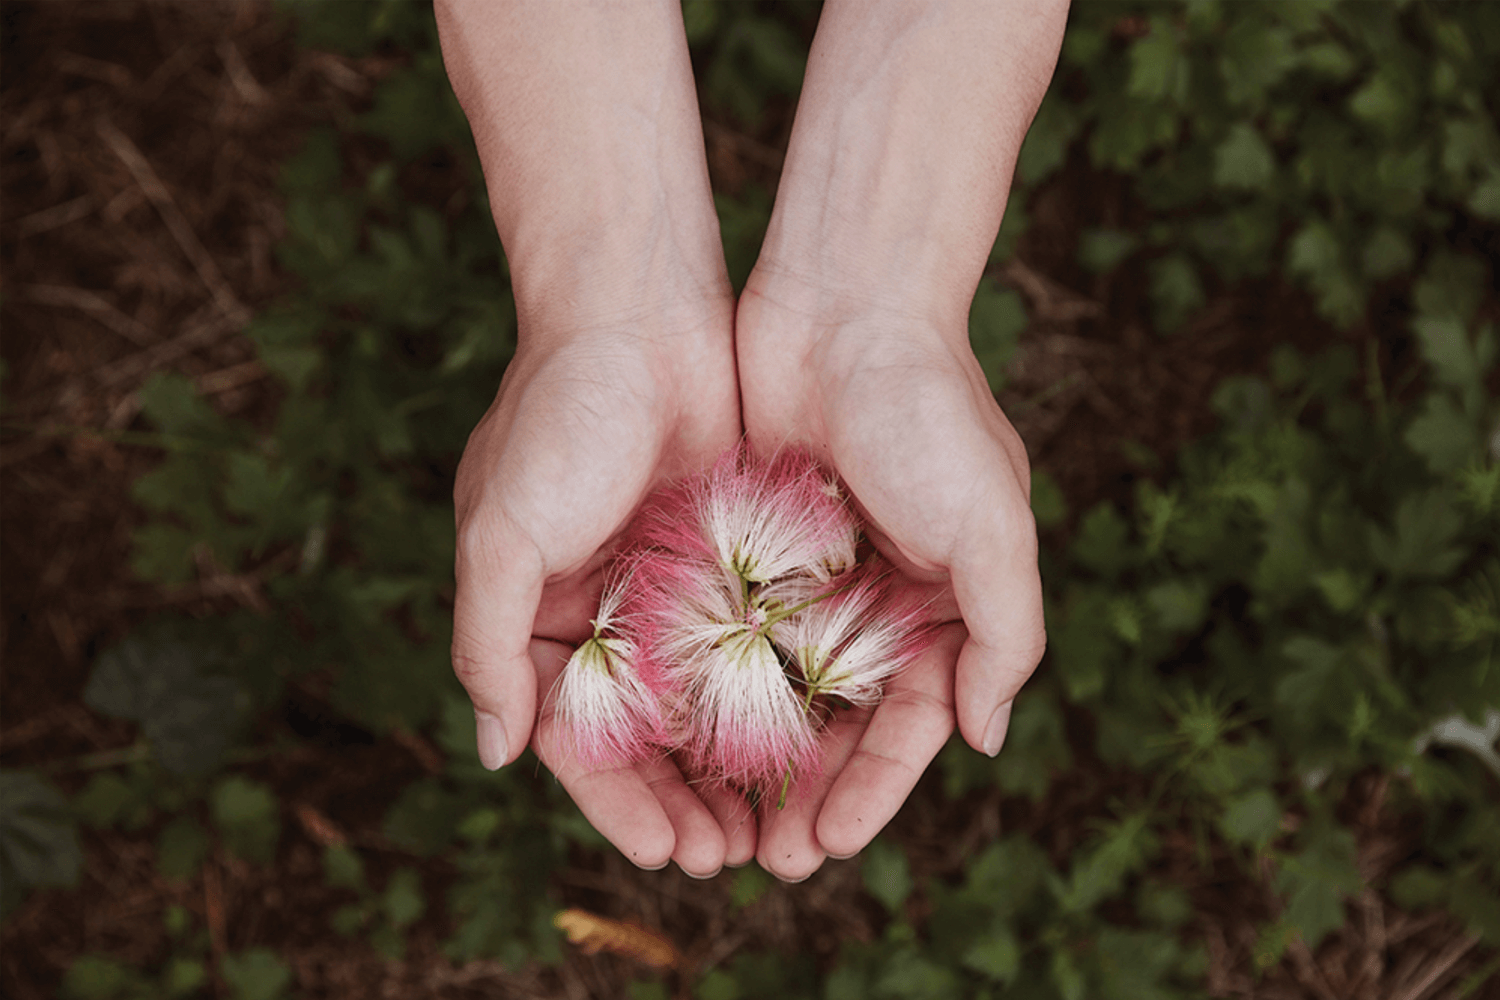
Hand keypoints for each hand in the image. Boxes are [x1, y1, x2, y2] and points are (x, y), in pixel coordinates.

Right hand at [452, 301, 755, 876]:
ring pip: (702, 699)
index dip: (617, 802)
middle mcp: (602, 609)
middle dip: (681, 800)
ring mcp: (667, 584)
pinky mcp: (725, 551)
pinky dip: (769, 694)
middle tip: (730, 858)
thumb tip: (498, 753)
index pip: (574, 737)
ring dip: (729, 764)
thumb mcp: (500, 532)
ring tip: (771, 825)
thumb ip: (487, 644)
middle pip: (643, 733)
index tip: (667, 853)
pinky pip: (747, 641)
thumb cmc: (557, 416)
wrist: (636, 308)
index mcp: (537, 615)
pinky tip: (807, 741)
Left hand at [734, 279, 1045, 880]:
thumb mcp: (994, 526)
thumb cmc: (931, 412)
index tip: (833, 843)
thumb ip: (1007, 634)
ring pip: (778, 687)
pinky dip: (710, 682)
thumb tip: (986, 739)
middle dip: (810, 792)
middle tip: (768, 860)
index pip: (912, 723)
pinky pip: (729, 628)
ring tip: (719, 817)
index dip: (875, 789)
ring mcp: (811, 573)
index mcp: (945, 604)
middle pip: (840, 722)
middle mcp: (878, 598)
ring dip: (755, 754)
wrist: (844, 303)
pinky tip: (677, 732)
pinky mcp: (749, 542)